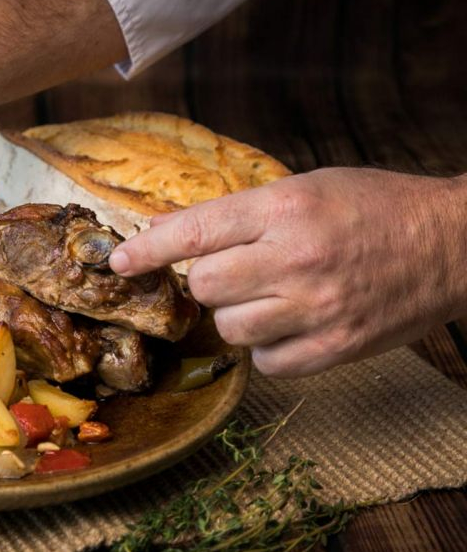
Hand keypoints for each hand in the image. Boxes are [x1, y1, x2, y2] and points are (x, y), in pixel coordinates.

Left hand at [109, 168, 466, 376]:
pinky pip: (266, 362)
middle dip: (209, 281)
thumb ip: (234, 214)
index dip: (146, 251)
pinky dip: (268, 347)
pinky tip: (290, 324)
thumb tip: (163, 232)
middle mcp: (296, 257)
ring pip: (230, 327)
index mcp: (285, 208)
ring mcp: (317, 307)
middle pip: (204, 286)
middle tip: (237, 272)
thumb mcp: (303, 189)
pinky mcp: (336, 347)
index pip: (193, 233)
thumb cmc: (373, 208)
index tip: (117, 263)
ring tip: (271, 296)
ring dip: (237, 315)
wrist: (452, 244)